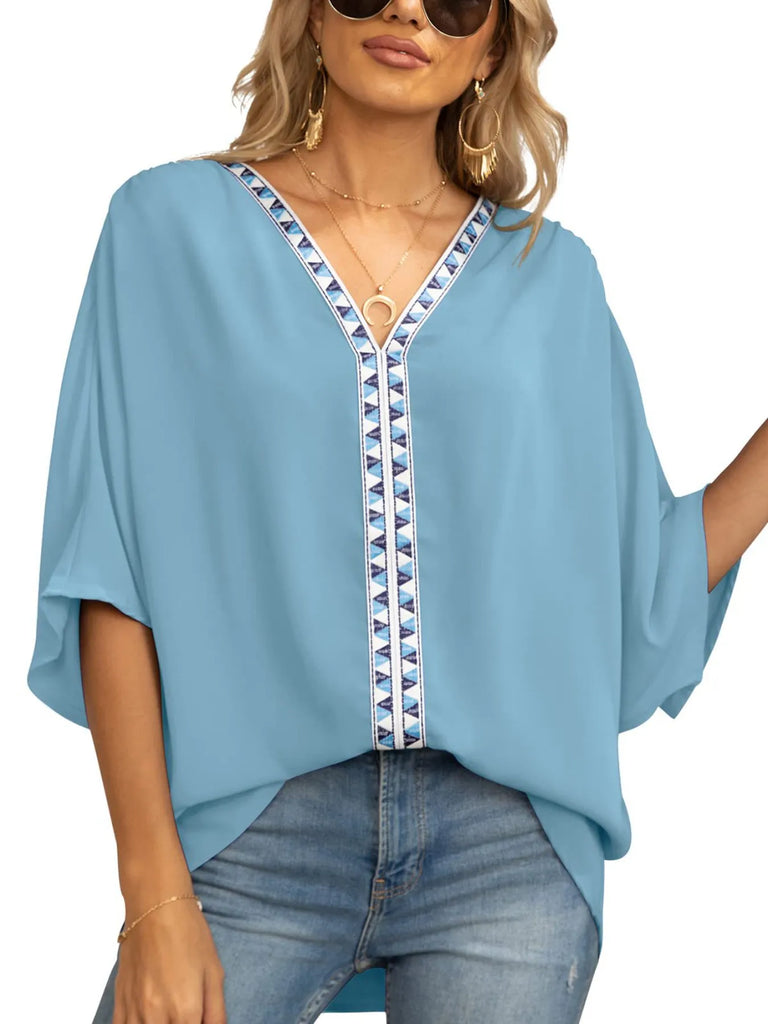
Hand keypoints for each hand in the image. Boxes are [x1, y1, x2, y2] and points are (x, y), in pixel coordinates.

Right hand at [112, 897, 225, 1023]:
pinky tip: (148, 1018)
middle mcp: (157, 1016)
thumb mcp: (215, 973)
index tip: (198, 1021)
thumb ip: (216, 1013)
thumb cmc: (189, 935)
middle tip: (185, 1016)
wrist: (155, 907)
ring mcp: (135, 1012)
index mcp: (186, 1011)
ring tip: (169, 1015)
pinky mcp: (119, 1003)